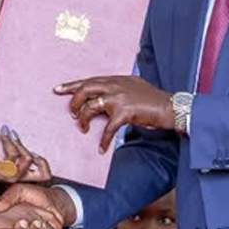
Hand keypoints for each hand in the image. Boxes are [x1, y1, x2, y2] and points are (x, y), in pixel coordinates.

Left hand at [0, 129, 51, 195]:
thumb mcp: (14, 162)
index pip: (44, 175)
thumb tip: (30, 132)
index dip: (44, 163)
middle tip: (14, 134)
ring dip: (9, 140)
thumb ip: (23, 153)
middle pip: (28, 159)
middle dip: (22, 144)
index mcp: (24, 175)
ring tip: (5, 131)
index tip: (34, 151)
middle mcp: (15, 177)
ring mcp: (2, 174)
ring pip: (13, 154)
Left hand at [54, 76, 173, 151]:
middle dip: (74, 101)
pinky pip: (108, 128)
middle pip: (85, 89)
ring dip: (84, 119)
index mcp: (116, 79)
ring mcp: (119, 98)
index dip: (72, 85)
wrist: (170, 107)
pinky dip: (104, 140)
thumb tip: (103, 99)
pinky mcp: (125, 112)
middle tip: (70, 113)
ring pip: (92, 106)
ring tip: (83, 128)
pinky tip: (102, 148)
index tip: (58, 89)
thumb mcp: (134, 87)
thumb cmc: (152, 100)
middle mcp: (115, 86)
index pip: (89, 80)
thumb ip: (118, 89)